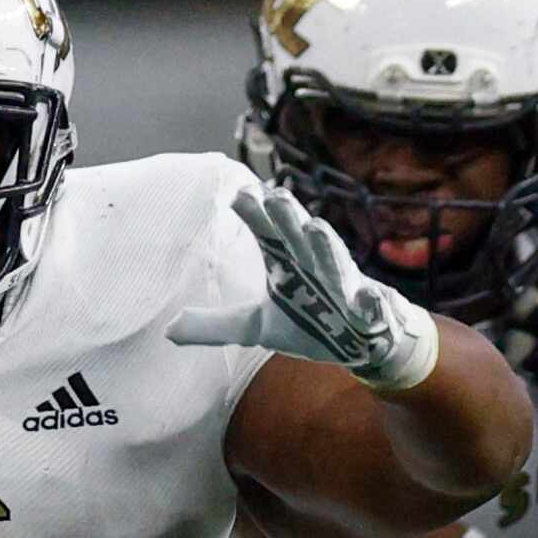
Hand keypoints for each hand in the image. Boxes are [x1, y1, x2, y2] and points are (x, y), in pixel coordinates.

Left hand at [169, 182, 440, 393]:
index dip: (256, 216)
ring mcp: (344, 289)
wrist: (363, 343)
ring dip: (327, 247)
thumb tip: (167, 331)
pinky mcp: (369, 313)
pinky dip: (369, 302)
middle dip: (289, 219)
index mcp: (288, 265)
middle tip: (275, 195)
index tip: (240, 194)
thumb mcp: (256, 327)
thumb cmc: (311, 323)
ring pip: (335, 264)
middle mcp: (315, 268)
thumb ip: (214, 325)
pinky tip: (368, 296)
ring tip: (315, 227)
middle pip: (299, 240)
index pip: (268, 235)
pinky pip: (371, 307)